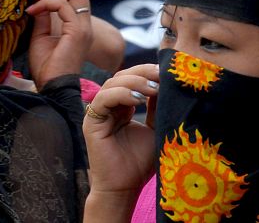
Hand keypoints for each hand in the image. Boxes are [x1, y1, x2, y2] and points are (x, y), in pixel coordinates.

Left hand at [25, 0, 92, 88]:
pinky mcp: (77, 33)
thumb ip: (43, 18)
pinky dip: (47, 4)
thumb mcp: (41, 36)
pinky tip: (33, 11)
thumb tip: (38, 1)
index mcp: (78, 27)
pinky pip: (64, 7)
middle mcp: (85, 26)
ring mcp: (83, 29)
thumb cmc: (46, 67)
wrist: (50, 87)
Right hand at [82, 64, 158, 197]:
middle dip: (143, 73)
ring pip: (112, 84)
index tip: (167, 72)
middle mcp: (109, 105)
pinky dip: (120, 94)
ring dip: (134, 82)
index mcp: (122, 105)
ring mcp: (98, 112)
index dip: (147, 72)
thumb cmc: (139, 163)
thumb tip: (167, 85)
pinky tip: (138, 99)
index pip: (132, 78)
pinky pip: (102, 99)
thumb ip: (157, 109)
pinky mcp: (91, 121)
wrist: (124, 187)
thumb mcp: (155, 129)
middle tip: (161, 75)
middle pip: (122, 76)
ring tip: (153, 89)